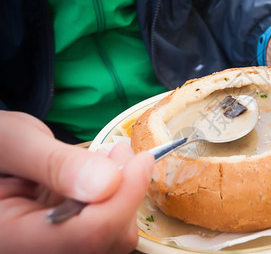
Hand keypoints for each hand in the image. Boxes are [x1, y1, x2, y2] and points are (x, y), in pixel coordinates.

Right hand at [0, 111, 153, 253]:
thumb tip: (110, 182)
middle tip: (121, 151)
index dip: (124, 198)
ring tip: (110, 157)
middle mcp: (35, 252)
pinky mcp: (67, 237)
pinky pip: (105, 227)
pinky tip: (102, 173)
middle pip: (106, 240)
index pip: (87, 235)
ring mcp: (54, 247)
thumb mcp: (14, 142)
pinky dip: (114, 197)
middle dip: (126, 193)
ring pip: (111, 235)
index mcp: (12, 240)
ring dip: (123, 193)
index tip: (143, 160)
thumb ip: (56, 164)